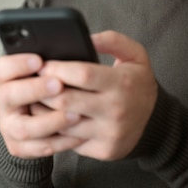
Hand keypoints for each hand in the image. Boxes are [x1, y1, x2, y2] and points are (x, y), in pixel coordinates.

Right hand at [0, 53, 85, 158]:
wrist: (40, 121)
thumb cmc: (47, 89)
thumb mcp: (48, 71)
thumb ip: (54, 61)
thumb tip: (76, 47)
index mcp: (6, 80)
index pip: (0, 69)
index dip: (17, 64)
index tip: (38, 60)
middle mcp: (4, 103)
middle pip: (9, 95)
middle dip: (35, 89)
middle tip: (59, 84)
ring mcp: (10, 126)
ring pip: (24, 128)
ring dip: (51, 121)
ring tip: (75, 114)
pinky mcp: (20, 147)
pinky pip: (39, 147)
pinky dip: (61, 142)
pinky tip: (79, 133)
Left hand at [39, 31, 157, 160]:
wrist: (155, 121)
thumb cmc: (138, 83)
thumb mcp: (136, 54)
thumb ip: (112, 40)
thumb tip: (86, 37)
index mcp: (123, 83)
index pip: (82, 74)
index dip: (58, 68)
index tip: (43, 64)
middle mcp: (116, 110)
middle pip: (67, 100)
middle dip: (44, 90)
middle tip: (32, 81)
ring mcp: (109, 133)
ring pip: (63, 123)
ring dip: (44, 110)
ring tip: (34, 98)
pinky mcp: (103, 150)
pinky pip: (70, 140)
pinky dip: (56, 128)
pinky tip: (48, 117)